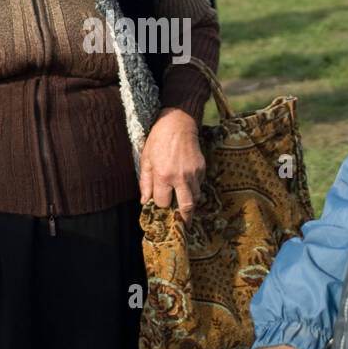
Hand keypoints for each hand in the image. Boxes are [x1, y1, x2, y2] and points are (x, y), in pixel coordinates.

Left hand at [139, 107, 204, 222]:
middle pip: (185, 208)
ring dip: (189, 205)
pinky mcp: (202, 169)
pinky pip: (199, 186)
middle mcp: (180, 177)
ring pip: (195, 199)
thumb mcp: (146, 160)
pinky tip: (187, 187)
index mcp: (164, 176)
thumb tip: (144, 202)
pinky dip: (193, 190)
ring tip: (184, 210)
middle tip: (181, 225)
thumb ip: (145, 182)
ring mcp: (194, 173)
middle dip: (183, 218)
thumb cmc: (158, 140)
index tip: (159, 202)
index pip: (163, 202)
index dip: (161, 204)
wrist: (178, 123)